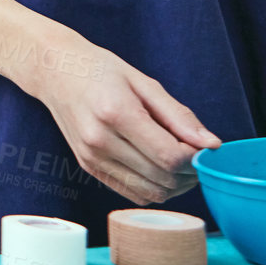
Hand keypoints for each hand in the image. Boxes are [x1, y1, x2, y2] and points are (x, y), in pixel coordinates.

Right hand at [29, 37, 219, 204]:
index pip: (170, 156)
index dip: (196, 158)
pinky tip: (157, 167)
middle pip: (163, 178)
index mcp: (116, 113)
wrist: (53, 71)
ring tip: (177, 161)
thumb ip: (179, 115)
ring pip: (151, 193)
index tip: (202, 145)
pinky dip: (154, 188)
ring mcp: (91, 157)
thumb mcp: (143, 82)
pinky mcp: (88, 167)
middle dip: (190, 172)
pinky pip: (133, 194)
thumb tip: (212, 145)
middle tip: (194, 153)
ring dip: (174, 184)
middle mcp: (100, 140)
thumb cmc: (99, 70)